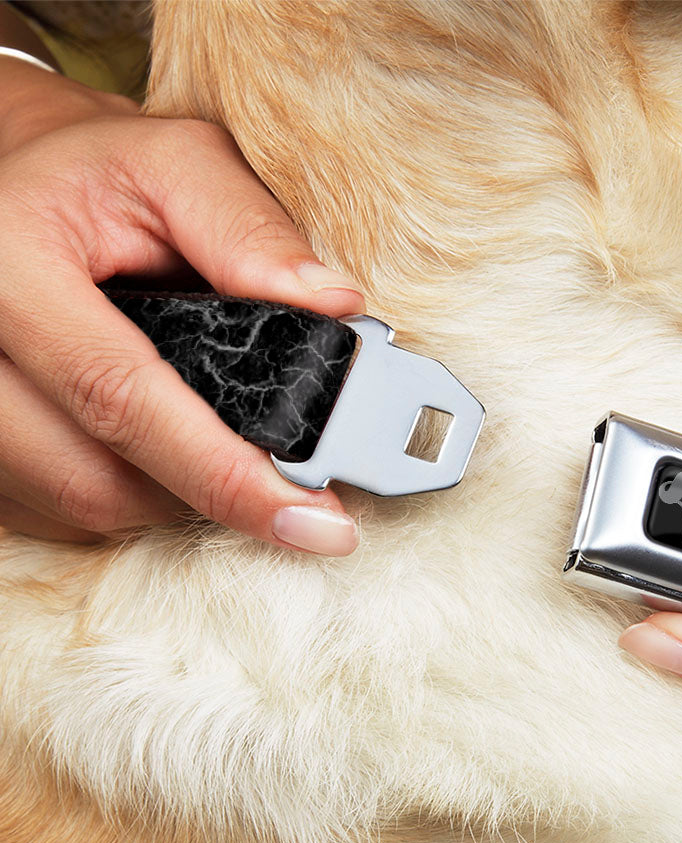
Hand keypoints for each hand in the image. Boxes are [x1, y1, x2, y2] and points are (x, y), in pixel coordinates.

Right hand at [0, 58, 363, 553]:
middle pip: (96, 478)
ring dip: (171, 495)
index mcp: (9, 266)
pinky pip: (57, 509)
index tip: (315, 522)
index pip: (121, 397)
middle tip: (289, 486)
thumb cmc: (101, 174)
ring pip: (80, 504)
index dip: (224, 474)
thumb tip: (334, 306)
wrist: (18, 186)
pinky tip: (166, 451)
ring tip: (224, 447)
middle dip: (209, 492)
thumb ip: (250, 230)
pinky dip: (130, 493)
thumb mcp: (176, 165)